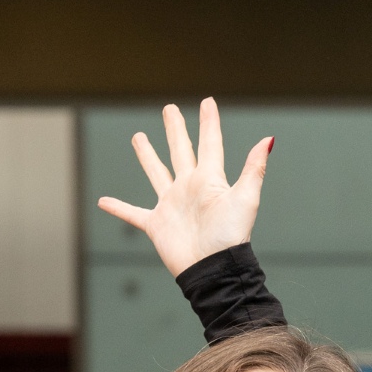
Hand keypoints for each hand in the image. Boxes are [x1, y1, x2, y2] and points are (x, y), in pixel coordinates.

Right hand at [97, 99, 271, 276]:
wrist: (213, 268)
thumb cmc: (230, 236)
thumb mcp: (246, 198)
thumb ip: (254, 169)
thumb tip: (268, 139)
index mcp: (209, 179)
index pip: (210, 144)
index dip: (209, 123)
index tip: (207, 102)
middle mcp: (189, 188)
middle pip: (181, 150)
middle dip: (175, 129)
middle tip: (169, 109)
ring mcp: (172, 205)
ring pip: (157, 173)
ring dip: (147, 156)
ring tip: (138, 137)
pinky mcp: (157, 224)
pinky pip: (134, 214)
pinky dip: (118, 208)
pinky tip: (103, 201)